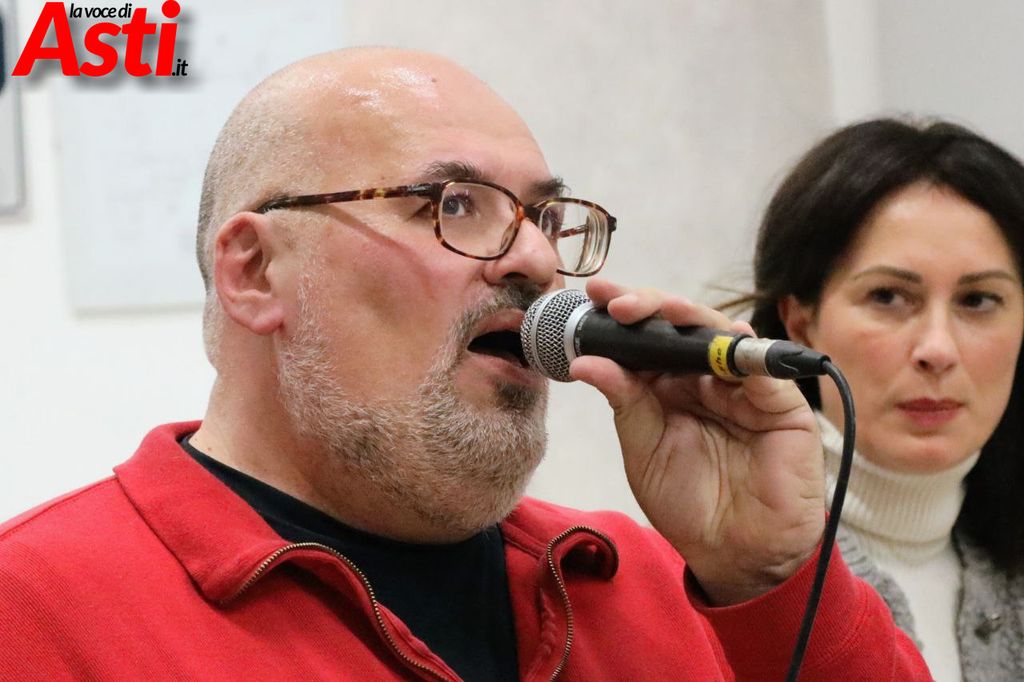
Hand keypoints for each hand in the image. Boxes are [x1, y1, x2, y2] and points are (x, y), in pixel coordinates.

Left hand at [569, 279, 824, 604]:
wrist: (734, 553)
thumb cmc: (688, 504)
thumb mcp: (644, 449)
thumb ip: (625, 402)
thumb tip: (586, 361)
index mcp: (670, 386)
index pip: (646, 338)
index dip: (623, 315)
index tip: (594, 297)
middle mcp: (706, 377)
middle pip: (681, 327)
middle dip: (650, 306)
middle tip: (617, 301)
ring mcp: (745, 387)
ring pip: (720, 336)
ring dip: (690, 319)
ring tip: (659, 310)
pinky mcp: (782, 405)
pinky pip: (765, 371)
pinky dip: (746, 354)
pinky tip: (726, 338)